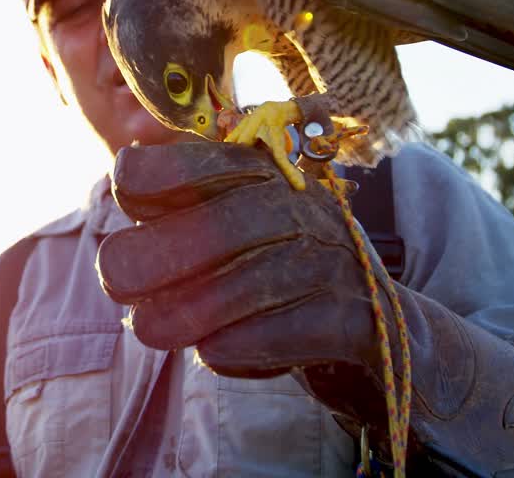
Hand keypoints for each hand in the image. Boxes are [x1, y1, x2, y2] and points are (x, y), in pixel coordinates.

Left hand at [98, 141, 513, 474]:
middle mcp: (311, 212)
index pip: (216, 160)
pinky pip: (310, 326)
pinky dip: (256, 341)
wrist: (398, 346)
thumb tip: (117, 231)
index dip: (166, 170)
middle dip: (170, 245)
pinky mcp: (368, 323)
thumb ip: (186, 230)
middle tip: (115, 277)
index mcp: (274, 182)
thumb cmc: (291, 291)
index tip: (124, 193)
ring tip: (148, 329)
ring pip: (268, 275)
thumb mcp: (239, 250)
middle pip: (238, 218)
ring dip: (200, 304)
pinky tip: (213, 353)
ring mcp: (344, 264)